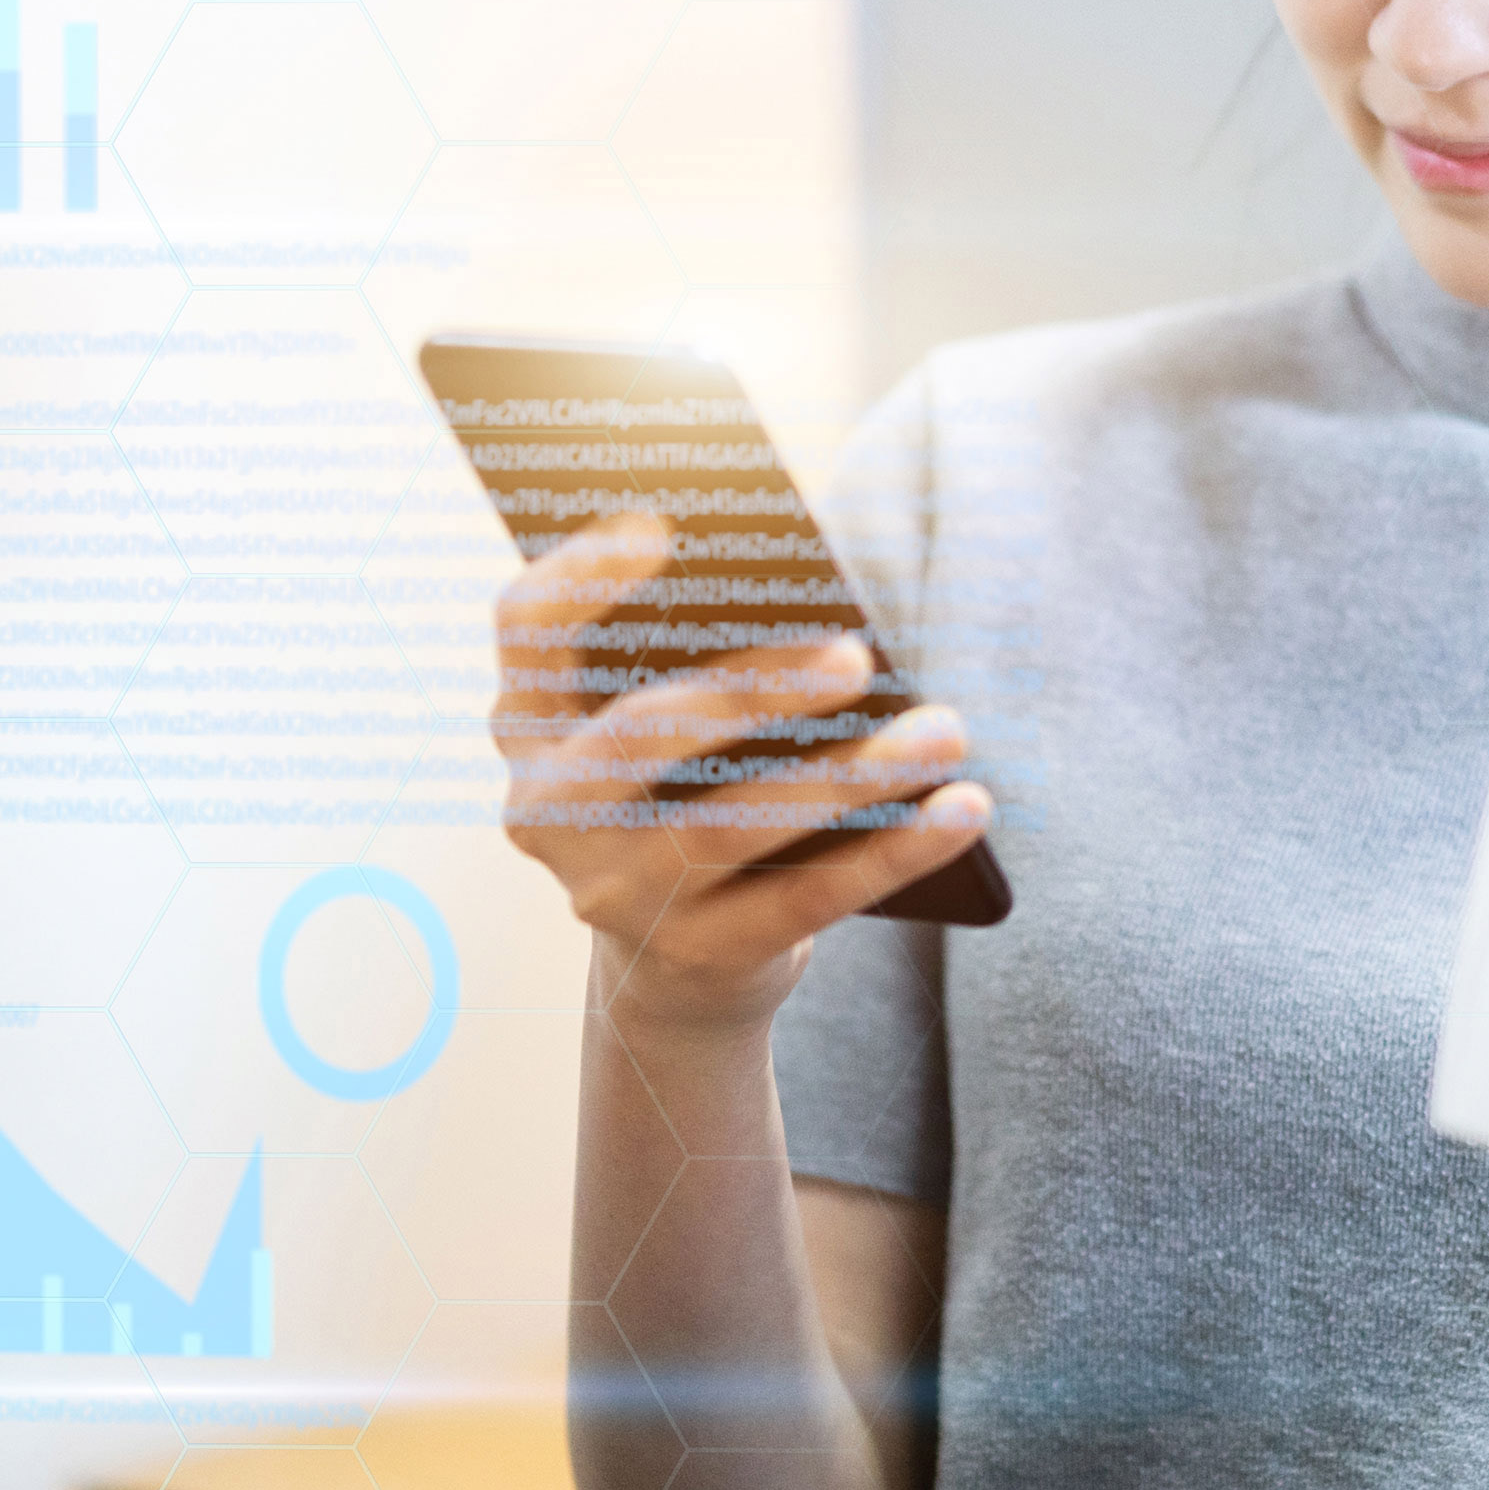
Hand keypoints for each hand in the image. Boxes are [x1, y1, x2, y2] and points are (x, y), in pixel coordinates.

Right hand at [491, 507, 990, 1044]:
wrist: (681, 965)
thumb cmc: (688, 790)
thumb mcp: (668, 726)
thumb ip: (697, 658)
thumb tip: (818, 603)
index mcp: (531, 719)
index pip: (526, 627)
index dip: (580, 574)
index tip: (662, 524)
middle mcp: (547, 808)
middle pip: (638, 735)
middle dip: (753, 690)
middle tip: (858, 654)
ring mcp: (612, 893)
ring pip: (734, 824)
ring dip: (853, 775)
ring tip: (943, 730)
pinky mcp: (694, 955)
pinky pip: (806, 900)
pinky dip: (894, 851)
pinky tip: (962, 807)